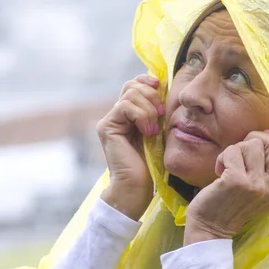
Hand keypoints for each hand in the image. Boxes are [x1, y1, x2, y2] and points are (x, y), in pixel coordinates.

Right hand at [97, 74, 164, 220]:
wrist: (136, 187)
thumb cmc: (150, 164)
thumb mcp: (157, 130)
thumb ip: (155, 110)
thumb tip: (162, 85)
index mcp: (127, 114)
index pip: (133, 84)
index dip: (147, 81)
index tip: (160, 87)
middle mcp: (115, 115)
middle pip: (131, 86)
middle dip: (151, 95)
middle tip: (161, 115)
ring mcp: (109, 121)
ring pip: (130, 94)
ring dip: (149, 109)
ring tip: (154, 129)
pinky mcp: (107, 127)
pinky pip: (125, 107)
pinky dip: (141, 116)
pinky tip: (148, 132)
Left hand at [184, 130, 268, 244]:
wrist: (211, 227)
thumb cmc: (234, 203)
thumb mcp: (262, 190)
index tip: (263, 139)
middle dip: (254, 139)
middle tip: (241, 152)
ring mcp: (257, 186)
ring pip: (252, 144)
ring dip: (236, 149)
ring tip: (229, 165)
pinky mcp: (237, 181)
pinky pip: (232, 151)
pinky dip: (222, 157)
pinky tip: (219, 170)